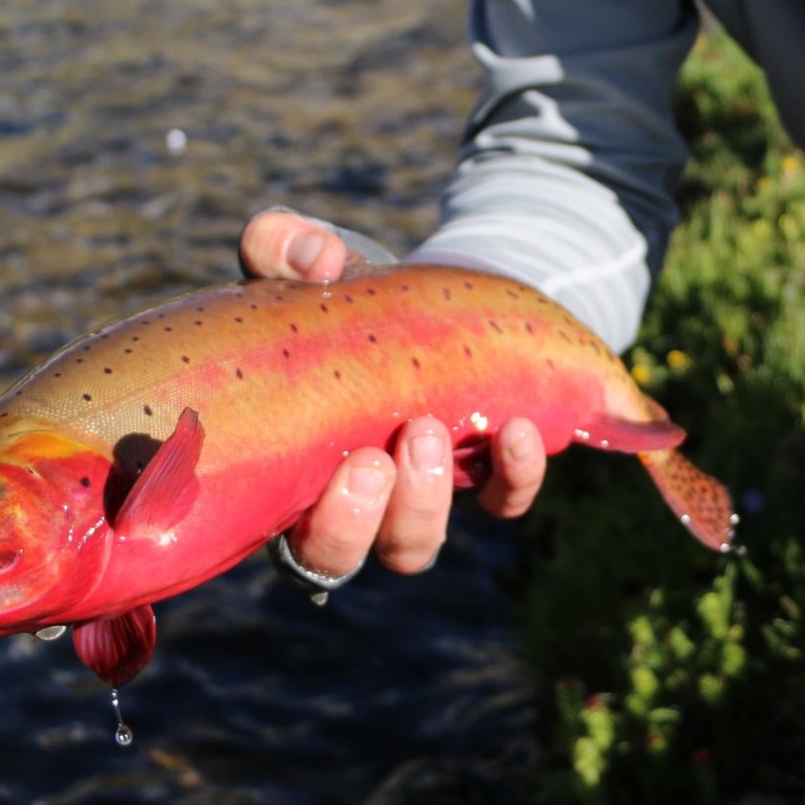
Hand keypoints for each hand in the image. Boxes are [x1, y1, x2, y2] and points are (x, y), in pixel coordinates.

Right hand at [237, 207, 549, 585]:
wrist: (424, 291)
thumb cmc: (344, 292)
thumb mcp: (308, 264)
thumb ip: (285, 247)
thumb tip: (314, 257)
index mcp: (291, 472)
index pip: (293, 542)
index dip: (320, 527)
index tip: (345, 466)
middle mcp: (353, 502)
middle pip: (347, 557)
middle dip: (364, 520)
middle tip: (379, 456)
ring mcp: (419, 494)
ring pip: (415, 544)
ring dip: (428, 498)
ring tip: (433, 430)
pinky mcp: (483, 475)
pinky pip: (501, 502)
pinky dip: (515, 476)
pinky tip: (518, 429)